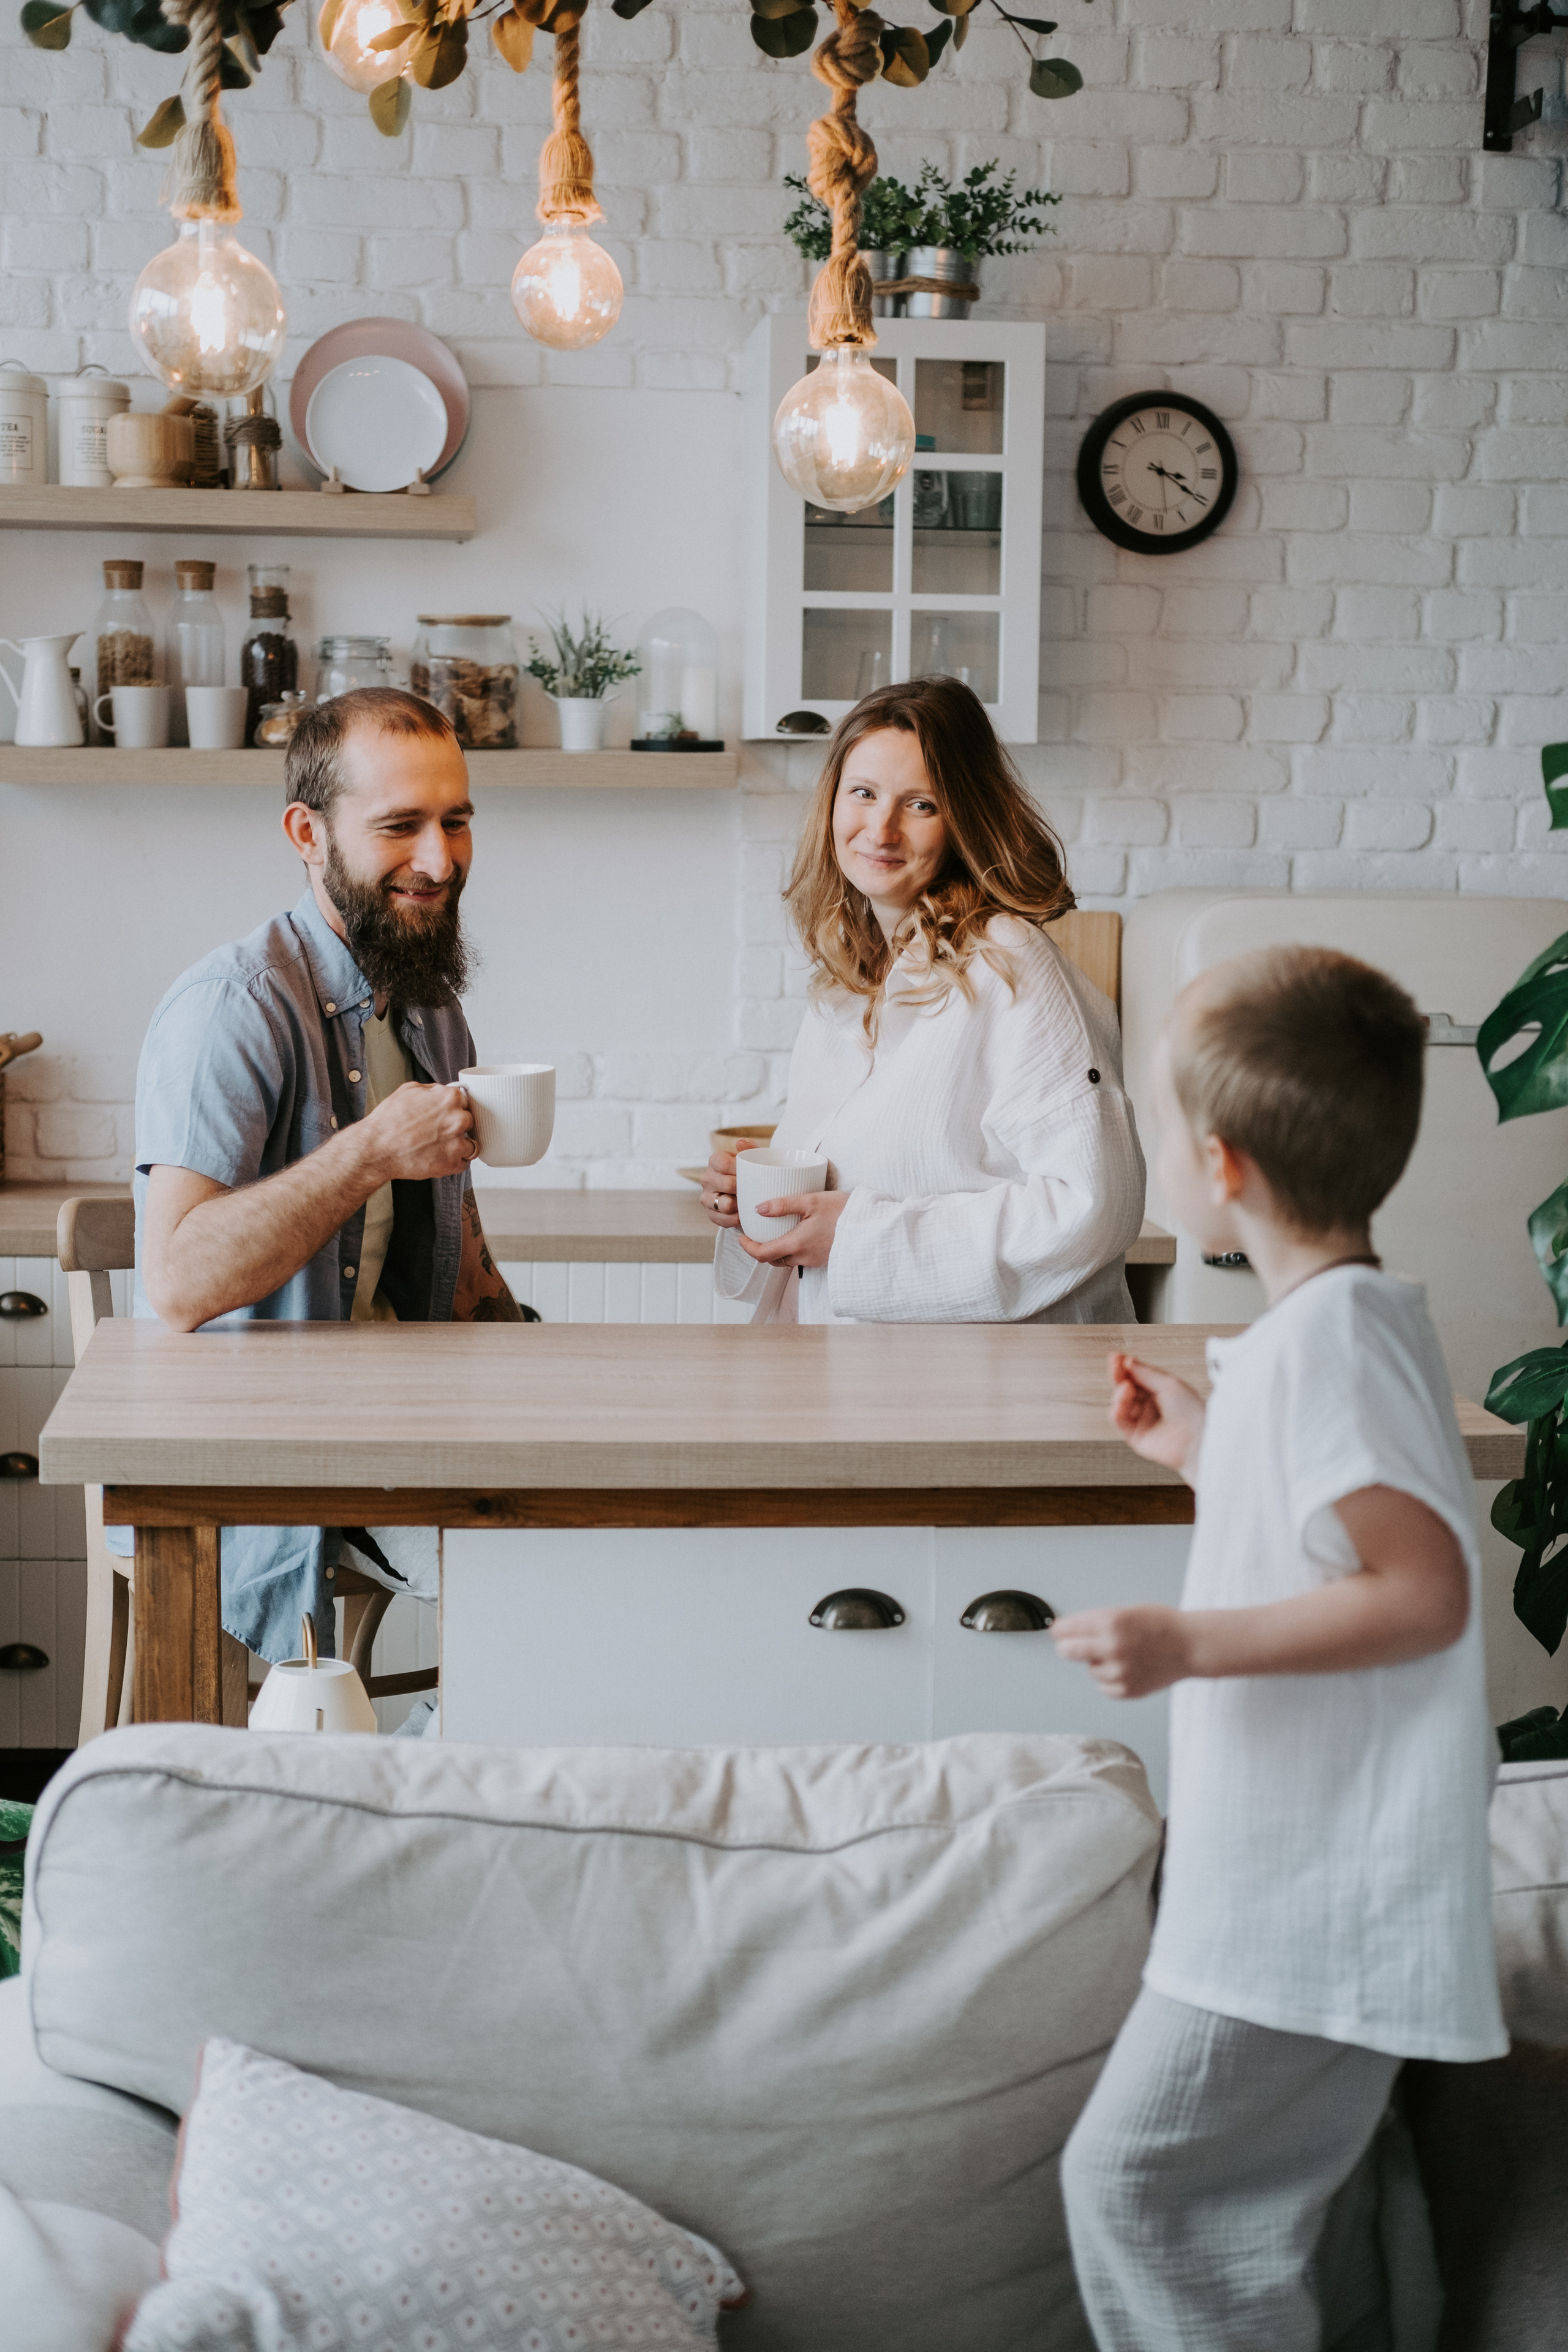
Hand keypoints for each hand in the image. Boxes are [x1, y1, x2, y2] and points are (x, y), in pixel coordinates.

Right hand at [359, 1081, 475, 1182]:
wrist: (377, 1149)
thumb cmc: (388, 1122)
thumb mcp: (408, 1090)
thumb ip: (432, 1090)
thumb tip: (441, 1092)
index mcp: (449, 1098)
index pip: (464, 1101)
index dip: (454, 1108)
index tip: (447, 1114)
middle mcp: (458, 1119)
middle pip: (470, 1122)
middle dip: (457, 1126)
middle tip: (440, 1131)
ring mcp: (457, 1143)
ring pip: (471, 1143)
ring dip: (459, 1145)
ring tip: (441, 1146)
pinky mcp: (452, 1163)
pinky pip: (464, 1163)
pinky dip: (454, 1162)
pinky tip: (439, 1157)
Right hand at [702, 1143, 752, 1228]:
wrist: (747, 1194)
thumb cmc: (751, 1173)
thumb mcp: (753, 1159)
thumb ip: (750, 1148)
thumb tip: (740, 1143)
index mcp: (715, 1161)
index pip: (722, 1162)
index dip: (738, 1169)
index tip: (753, 1173)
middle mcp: (707, 1179)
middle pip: (726, 1184)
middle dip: (744, 1188)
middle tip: (756, 1189)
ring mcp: (707, 1198)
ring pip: (725, 1204)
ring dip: (741, 1205)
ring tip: (751, 1202)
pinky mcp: (711, 1215)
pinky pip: (726, 1220)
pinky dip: (739, 1218)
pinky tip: (746, 1214)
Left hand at [737, 1187, 849, 1269]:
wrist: (872, 1226)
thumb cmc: (844, 1211)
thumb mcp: (812, 1201)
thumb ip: (783, 1205)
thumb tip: (758, 1208)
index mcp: (796, 1244)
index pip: (762, 1254)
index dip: (748, 1248)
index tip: (742, 1237)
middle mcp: (803, 1257)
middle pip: (773, 1260)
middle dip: (760, 1249)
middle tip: (755, 1234)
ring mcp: (814, 1260)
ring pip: (787, 1260)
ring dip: (776, 1251)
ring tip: (773, 1233)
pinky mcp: (823, 1259)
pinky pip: (801, 1259)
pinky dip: (792, 1251)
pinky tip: (795, 1236)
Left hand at [1051, 1606, 1192, 1698]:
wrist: (1190, 1646)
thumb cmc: (1160, 1625)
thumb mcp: (1126, 1611)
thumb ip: (1094, 1621)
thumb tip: (1063, 1631)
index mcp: (1110, 1621)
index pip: (1065, 1629)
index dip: (1060, 1630)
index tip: (1058, 1631)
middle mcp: (1112, 1647)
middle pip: (1067, 1651)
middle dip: (1068, 1647)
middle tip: (1075, 1645)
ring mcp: (1119, 1671)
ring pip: (1089, 1669)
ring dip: (1099, 1662)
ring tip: (1123, 1653)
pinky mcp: (1126, 1690)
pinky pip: (1103, 1685)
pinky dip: (1111, 1678)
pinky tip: (1129, 1667)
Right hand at [1107, 1351, 1205, 1482]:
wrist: (1198, 1438)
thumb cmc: (1191, 1411)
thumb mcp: (1169, 1384)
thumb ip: (1145, 1373)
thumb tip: (1127, 1361)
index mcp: (1158, 1391)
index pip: (1136, 1376)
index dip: (1125, 1366)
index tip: (1116, 1356)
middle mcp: (1148, 1405)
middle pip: (1125, 1388)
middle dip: (1119, 1376)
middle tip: (1114, 1366)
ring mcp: (1141, 1420)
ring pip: (1120, 1403)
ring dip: (1119, 1394)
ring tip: (1126, 1388)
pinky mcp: (1135, 1436)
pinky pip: (1120, 1421)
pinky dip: (1116, 1411)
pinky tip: (1119, 1405)